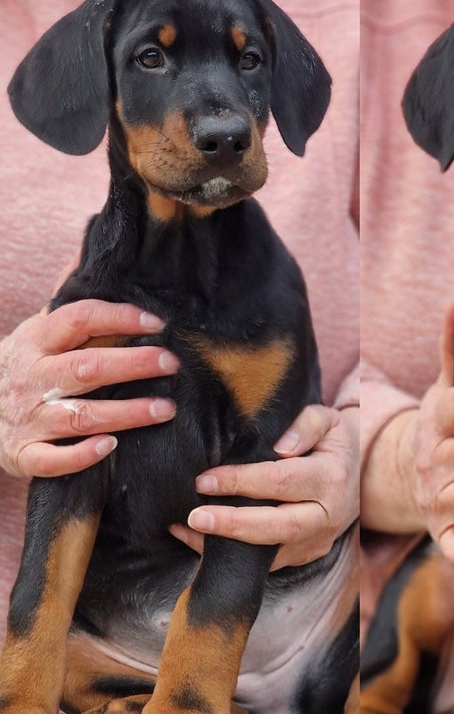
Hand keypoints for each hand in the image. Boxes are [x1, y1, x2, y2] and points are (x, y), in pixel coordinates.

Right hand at [0, 300, 176, 477]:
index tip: (156, 322)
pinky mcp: (24, 454)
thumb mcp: (37, 331)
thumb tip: (90, 254)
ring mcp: (28, 418)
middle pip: (86, 368)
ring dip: (125, 413)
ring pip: (79, 415)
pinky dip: (81, 455)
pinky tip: (111, 446)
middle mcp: (32, 378)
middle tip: (171, 362)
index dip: (119, 318)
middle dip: (132, 364)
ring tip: (165, 408)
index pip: (78, 320)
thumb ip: (68, 299)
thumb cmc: (23, 368)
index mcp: (36, 342)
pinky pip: (52, 459)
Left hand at [169, 404, 359, 570]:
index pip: (281, 481)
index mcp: (331, 478)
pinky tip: (200, 541)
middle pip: (279, 526)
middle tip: (195, 516)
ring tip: (189, 531)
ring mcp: (319, 540)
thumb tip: (280, 447)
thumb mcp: (329, 420)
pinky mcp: (306, 554)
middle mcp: (328, 514)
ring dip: (227, 545)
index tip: (206, 478)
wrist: (367, 475)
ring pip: (272, 553)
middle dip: (233, 523)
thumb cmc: (335, 443)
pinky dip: (232, 555)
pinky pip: (268, 562)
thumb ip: (305, 424)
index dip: (241, 481)